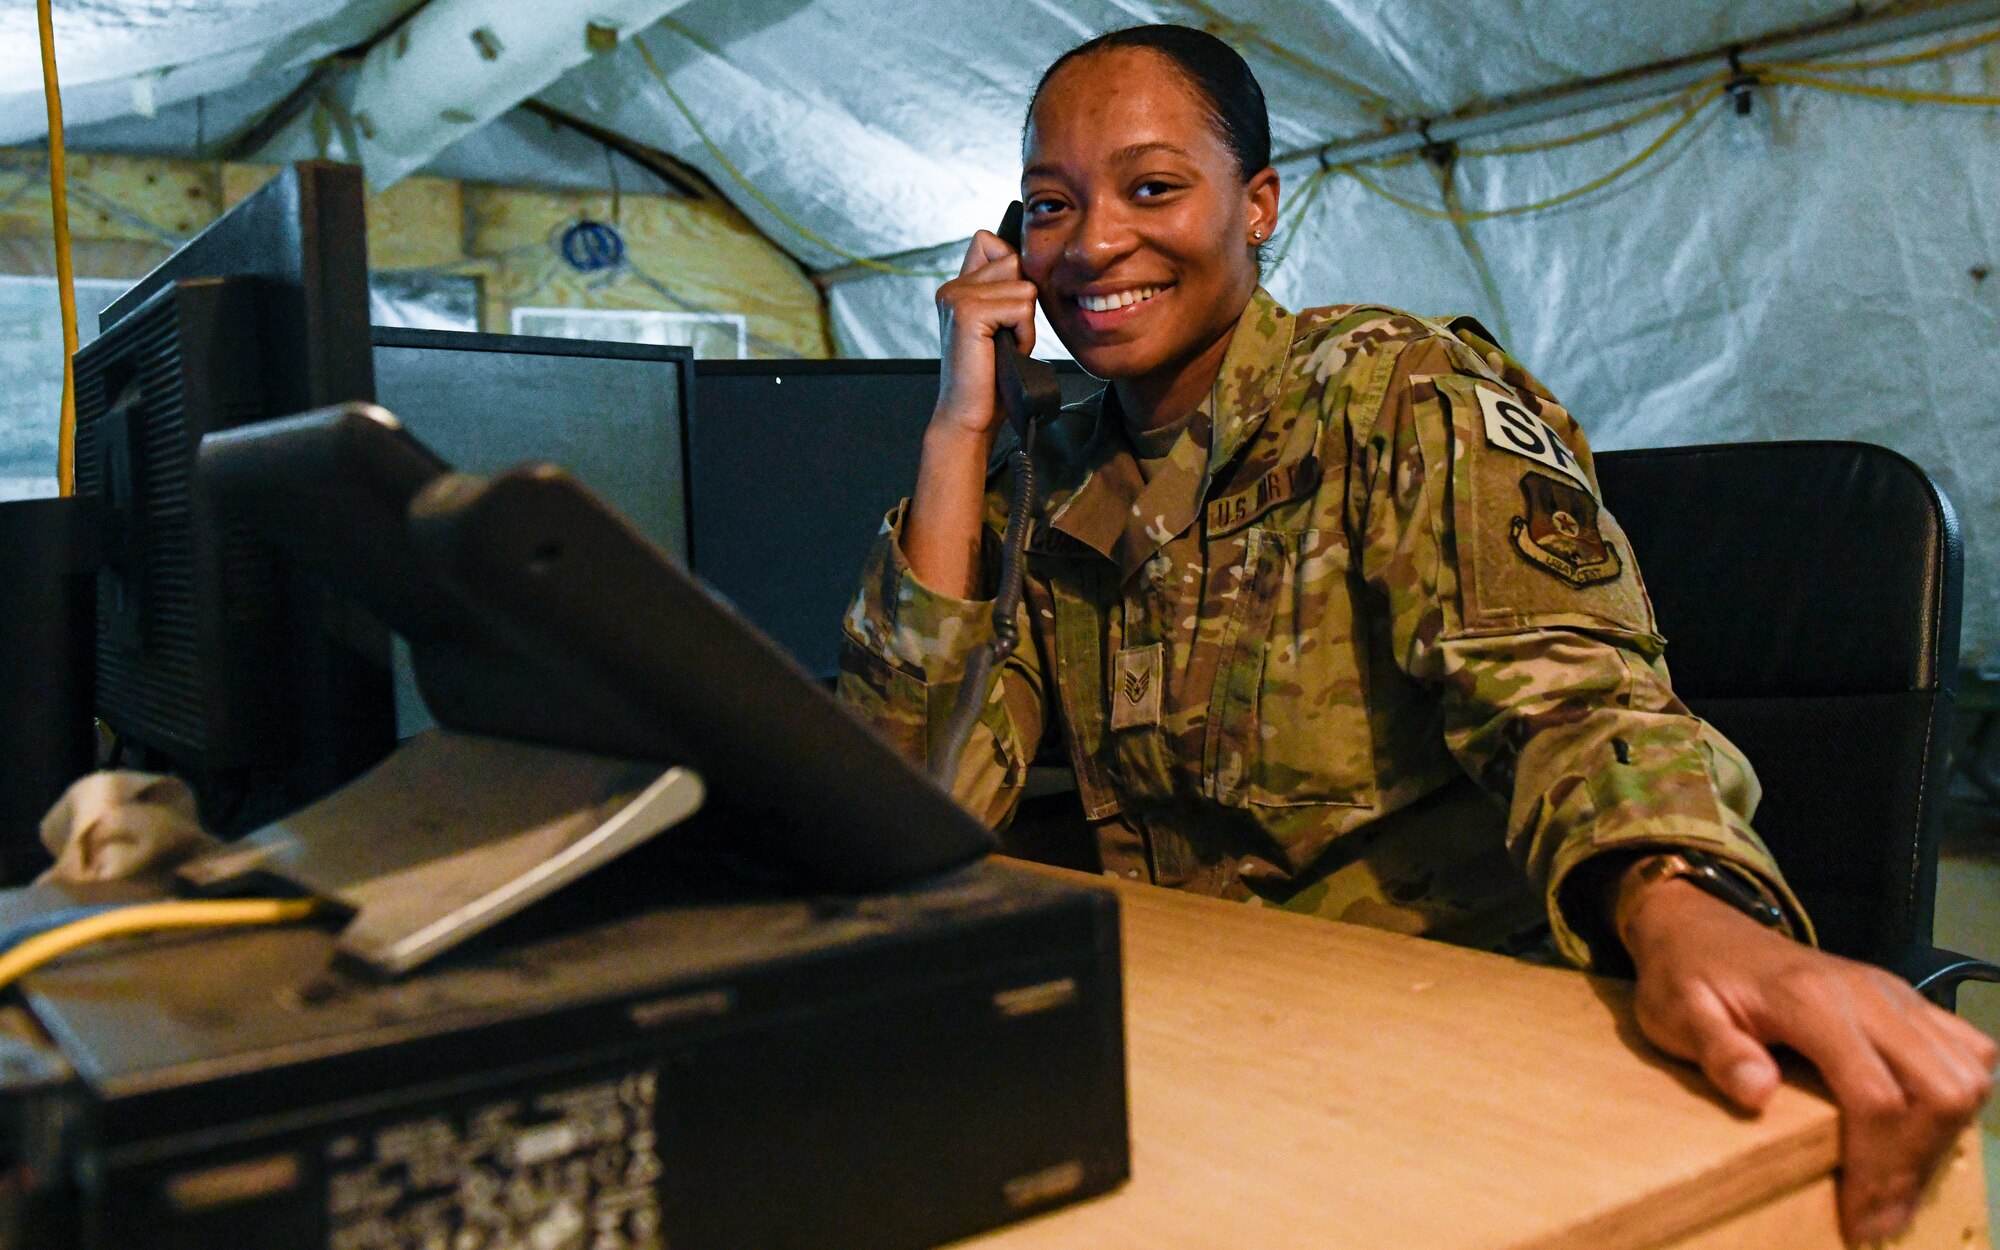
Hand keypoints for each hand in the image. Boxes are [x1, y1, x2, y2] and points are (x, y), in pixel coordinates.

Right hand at [932, 230, 1038, 439]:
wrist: (971, 414)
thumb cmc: (992, 376)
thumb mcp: (1001, 325)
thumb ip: (1005, 291)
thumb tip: (1030, 259)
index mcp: (958, 286)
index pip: (990, 241)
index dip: (1011, 269)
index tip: (1005, 311)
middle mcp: (952, 286)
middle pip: (1015, 261)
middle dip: (1022, 302)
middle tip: (1003, 337)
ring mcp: (957, 296)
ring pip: (1023, 286)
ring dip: (1024, 322)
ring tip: (1003, 347)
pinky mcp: (967, 312)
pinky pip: (1021, 307)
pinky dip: (1022, 333)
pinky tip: (1003, 352)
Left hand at [1621, 876, 1995, 1245]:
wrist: (1700, 927)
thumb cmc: (1685, 976)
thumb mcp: (1677, 1015)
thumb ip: (1717, 1052)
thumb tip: (1758, 1093)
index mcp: (1810, 1001)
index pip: (1876, 1096)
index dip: (1877, 1166)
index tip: (1859, 1217)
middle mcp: (1868, 993)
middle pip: (1939, 1090)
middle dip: (1916, 1162)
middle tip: (1880, 1213)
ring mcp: (1893, 993)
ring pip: (1966, 1073)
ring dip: (1941, 1138)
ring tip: (1896, 1185)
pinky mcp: (1904, 999)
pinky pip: (1967, 1050)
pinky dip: (1955, 1101)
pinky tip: (1919, 1137)